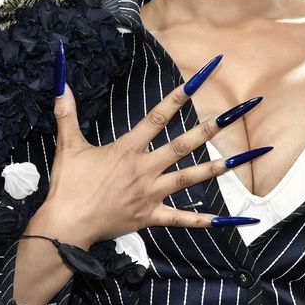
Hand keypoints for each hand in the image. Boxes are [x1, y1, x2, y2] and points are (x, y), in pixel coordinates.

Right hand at [26, 61, 266, 247]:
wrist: (67, 225)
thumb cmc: (68, 186)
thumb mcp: (67, 145)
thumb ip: (66, 112)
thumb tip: (61, 83)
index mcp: (128, 149)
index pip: (158, 116)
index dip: (179, 95)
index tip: (199, 79)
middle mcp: (145, 168)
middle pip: (184, 144)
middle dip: (212, 126)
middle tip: (237, 112)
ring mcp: (151, 193)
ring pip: (190, 177)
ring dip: (218, 167)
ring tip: (242, 158)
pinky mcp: (151, 216)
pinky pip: (182, 220)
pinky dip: (204, 221)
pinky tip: (227, 221)